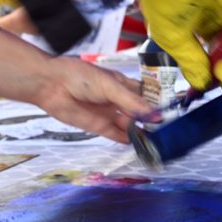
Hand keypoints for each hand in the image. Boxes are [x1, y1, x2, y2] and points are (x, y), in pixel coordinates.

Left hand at [0, 29, 153, 142]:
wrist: (51, 85)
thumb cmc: (79, 76)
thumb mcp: (111, 86)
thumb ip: (133, 104)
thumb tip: (156, 116)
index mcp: (123, 85)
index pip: (146, 97)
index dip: (157, 106)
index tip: (170, 115)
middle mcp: (118, 100)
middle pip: (140, 114)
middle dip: (151, 122)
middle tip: (167, 133)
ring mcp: (110, 114)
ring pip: (130, 126)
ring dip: (142, 134)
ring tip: (156, 142)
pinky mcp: (100, 127)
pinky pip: (117, 136)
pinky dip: (128, 141)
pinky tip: (140, 145)